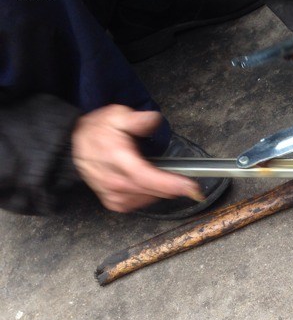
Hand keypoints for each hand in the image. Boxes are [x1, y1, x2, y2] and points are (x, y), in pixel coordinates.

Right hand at [71, 105, 202, 212]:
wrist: (74, 148)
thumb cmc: (98, 132)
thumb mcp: (116, 116)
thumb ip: (136, 120)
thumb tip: (153, 119)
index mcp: (116, 158)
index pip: (145, 176)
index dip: (170, 184)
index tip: (192, 187)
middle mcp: (114, 182)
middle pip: (153, 190)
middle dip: (173, 185)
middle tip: (182, 178)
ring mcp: (114, 195)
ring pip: (150, 198)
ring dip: (159, 188)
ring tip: (152, 171)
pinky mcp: (115, 204)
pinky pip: (142, 203)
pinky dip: (149, 194)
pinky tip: (145, 182)